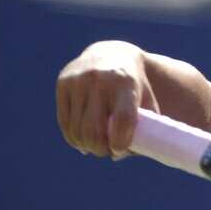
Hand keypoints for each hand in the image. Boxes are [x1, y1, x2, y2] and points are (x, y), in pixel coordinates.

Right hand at [55, 41, 157, 158]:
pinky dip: (73, 137)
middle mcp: (99, 80)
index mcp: (126, 83)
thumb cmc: (134, 85)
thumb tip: (120, 155)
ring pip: (77, 129)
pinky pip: (65, 122)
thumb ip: (143, 128)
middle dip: (100, 149)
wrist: (110, 54)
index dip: (120, 142)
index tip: (119, 150)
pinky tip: (81, 141)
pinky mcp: (63, 84)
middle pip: (94, 130)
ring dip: (86, 146)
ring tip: (95, 147)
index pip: (122, 120)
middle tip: (106, 152)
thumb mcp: (147, 100)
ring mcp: (78, 81)